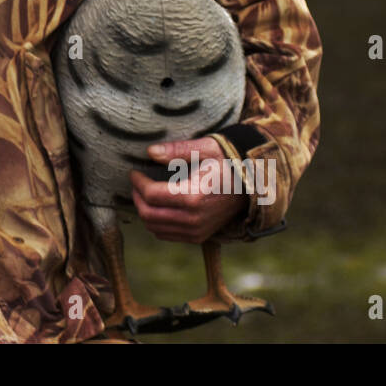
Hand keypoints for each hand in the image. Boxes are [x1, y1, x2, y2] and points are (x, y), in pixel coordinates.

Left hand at [129, 136, 246, 243]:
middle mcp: (194, 219)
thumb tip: (150, 152)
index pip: (152, 195)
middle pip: (148, 215)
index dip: (138, 183)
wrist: (251, 183)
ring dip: (144, 211)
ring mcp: (196, 231)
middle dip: (137, 198)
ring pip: (154, 227)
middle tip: (137, 183)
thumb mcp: (205, 149)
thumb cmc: (227, 161)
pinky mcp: (198, 236)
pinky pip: (166, 235)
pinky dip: (155, 222)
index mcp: (194, 196)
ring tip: (145, 193)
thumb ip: (176, 150)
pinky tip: (157, 206)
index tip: (134, 172)